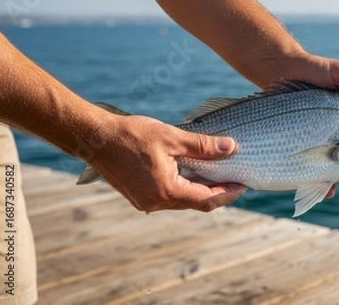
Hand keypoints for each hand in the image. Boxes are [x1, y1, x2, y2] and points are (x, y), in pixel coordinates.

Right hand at [87, 114, 245, 211]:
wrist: (95, 138)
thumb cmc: (132, 135)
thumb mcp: (173, 137)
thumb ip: (204, 146)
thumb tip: (231, 148)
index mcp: (166, 191)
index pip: (206, 199)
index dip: (228, 193)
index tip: (244, 184)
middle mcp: (156, 203)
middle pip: (196, 203)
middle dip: (219, 192)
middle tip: (237, 179)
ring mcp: (146, 202)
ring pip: (184, 200)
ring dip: (203, 190)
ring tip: (220, 175)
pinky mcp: (140, 196)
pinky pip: (171, 196)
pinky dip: (187, 187)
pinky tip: (197, 173)